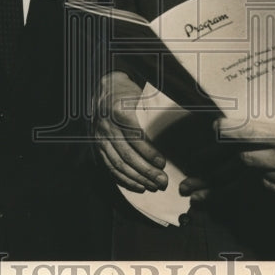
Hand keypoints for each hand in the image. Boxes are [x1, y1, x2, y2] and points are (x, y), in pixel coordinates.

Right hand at [93, 71, 167, 191]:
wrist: (105, 88)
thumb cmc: (128, 92)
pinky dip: (124, 179)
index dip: (149, 152)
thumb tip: (175, 125)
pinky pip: (110, 167)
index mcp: (119, 111)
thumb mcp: (139, 94)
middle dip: (145, 171)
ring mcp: (100, 138)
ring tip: (154, 186)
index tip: (163, 163)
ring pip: (118, 164)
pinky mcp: (98, 146)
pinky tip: (139, 186)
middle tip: (162, 181)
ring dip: (137, 178)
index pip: (134, 136)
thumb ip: (151, 110)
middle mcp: (107, 126)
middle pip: (126, 155)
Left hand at [216, 119, 274, 200]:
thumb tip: (257, 122)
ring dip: (258, 165)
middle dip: (242, 151)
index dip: (229, 129)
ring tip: (272, 156)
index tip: (217, 125)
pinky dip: (271, 178)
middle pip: (246, 158)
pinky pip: (271, 186)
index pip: (249, 132)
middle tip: (240, 143)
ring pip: (258, 174)